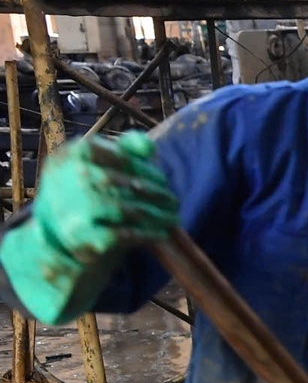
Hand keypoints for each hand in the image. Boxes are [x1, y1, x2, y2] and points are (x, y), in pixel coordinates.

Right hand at [1, 131, 177, 323]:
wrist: (58, 223)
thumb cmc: (90, 186)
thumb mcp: (103, 159)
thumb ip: (128, 147)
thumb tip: (149, 149)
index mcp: (75, 152)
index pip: (121, 157)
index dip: (147, 170)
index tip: (163, 181)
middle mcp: (69, 177)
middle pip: (127, 184)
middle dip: (156, 194)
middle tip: (173, 202)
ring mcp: (71, 207)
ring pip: (125, 209)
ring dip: (156, 214)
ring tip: (172, 217)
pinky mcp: (79, 235)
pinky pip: (120, 235)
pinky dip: (146, 234)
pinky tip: (160, 233)